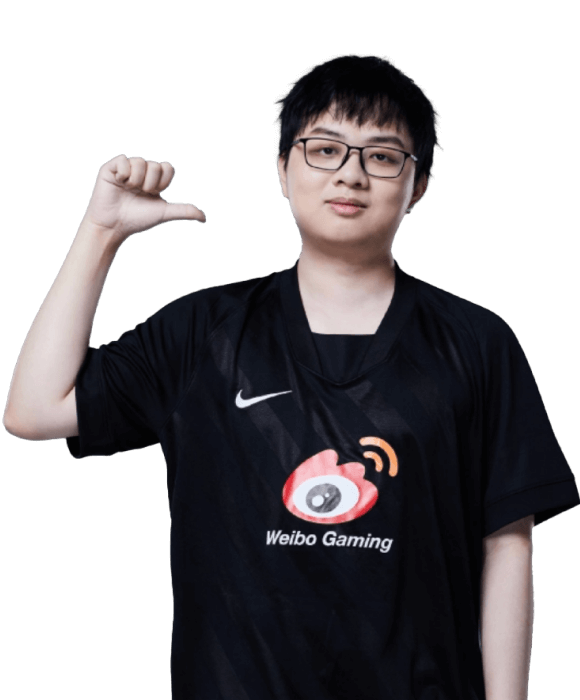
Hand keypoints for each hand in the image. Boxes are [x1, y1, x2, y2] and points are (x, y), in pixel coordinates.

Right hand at [82, 155, 204, 242]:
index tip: (154, 193)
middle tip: (140, 193)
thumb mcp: (163, 213)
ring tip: (128, 189)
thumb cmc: (137, 219)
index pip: (166, 167)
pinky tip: (119, 182)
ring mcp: (126, 169)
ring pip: (139, 161)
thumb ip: (183, 211)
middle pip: (154, 165)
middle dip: (149, 183)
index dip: (162, 180)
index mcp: (153, 181)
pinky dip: (123, 173)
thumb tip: (203, 217)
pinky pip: (123, 159)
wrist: (114, 225)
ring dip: (136, 180)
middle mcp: (140, 173)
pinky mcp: (110, 168)